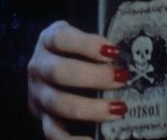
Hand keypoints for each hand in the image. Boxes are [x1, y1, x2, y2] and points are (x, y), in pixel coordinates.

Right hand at [28, 21, 128, 139]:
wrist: (46, 66)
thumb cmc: (70, 49)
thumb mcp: (77, 37)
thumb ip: (94, 43)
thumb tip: (128, 55)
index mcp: (47, 40)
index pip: (61, 39)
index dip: (87, 45)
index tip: (113, 51)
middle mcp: (38, 66)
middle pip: (59, 72)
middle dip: (94, 77)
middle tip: (121, 79)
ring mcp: (38, 94)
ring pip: (58, 103)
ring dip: (91, 108)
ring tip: (118, 108)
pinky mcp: (41, 117)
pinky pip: (52, 133)